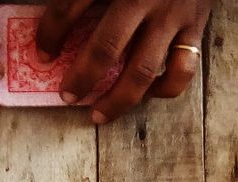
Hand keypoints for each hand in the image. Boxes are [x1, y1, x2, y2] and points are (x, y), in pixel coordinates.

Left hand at [39, 0, 210, 123]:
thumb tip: (59, 20)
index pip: (69, 7)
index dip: (50, 34)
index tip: (42, 55)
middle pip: (105, 48)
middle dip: (81, 78)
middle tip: (67, 95)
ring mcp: (171, 15)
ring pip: (141, 70)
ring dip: (117, 100)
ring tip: (98, 114)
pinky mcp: (195, 27)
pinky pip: (181, 69)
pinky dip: (164, 88)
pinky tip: (147, 94)